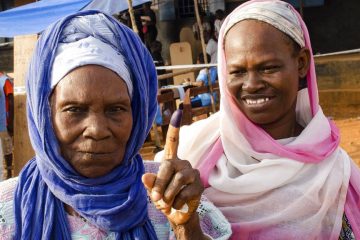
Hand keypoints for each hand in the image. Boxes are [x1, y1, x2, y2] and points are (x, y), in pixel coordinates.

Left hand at [142, 110, 203, 225]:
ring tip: (166, 202)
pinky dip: (176, 202)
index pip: (173, 142)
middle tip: (155, 198)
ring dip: (167, 194)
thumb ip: (150, 183)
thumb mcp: (153, 192)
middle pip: (168, 166)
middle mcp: (183, 163)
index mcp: (171, 161)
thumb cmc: (164, 199)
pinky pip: (184, 192)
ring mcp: (192, 173)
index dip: (175, 128)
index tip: (178, 111)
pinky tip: (177, 205)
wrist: (178, 215)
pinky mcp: (199, 185)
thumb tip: (145, 176)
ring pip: (177, 180)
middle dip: (159, 184)